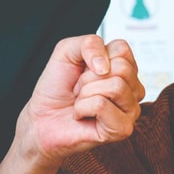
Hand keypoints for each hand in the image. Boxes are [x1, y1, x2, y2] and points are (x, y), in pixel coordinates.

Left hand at [14, 36, 143, 168]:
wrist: (41, 117)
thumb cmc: (56, 87)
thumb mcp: (67, 51)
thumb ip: (90, 43)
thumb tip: (105, 66)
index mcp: (125, 69)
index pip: (123, 49)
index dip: (94, 56)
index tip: (83, 71)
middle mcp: (133, 89)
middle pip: (122, 68)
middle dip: (89, 77)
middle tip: (80, 89)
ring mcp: (130, 110)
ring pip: (116, 86)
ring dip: (86, 93)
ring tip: (81, 102)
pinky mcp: (122, 129)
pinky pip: (102, 106)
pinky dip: (82, 108)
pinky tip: (81, 115)